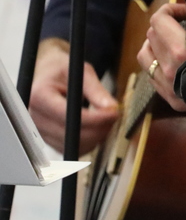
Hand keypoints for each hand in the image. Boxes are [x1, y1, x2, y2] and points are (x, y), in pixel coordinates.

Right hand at [29, 38, 118, 153]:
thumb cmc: (63, 70)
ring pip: (77, 145)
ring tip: (107, 118)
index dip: (96, 118)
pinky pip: (76, 149)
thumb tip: (112, 108)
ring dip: (98, 135)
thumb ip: (96, 90)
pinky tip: (97, 127)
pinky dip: (91, 141)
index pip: (69, 116)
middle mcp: (35, 117)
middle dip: (101, 127)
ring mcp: (41, 131)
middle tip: (115, 114)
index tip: (114, 112)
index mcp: (39, 96)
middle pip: (74, 135)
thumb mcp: (81, 72)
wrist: (47, 75)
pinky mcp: (50, 141)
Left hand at [138, 2, 185, 116]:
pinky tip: (177, 61)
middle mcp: (172, 71)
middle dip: (167, 26)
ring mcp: (171, 88)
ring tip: (174, 42)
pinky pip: (154, 77)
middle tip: (185, 26)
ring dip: (158, 45)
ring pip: (147, 57)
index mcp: (182, 50)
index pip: (158, 20)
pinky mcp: (175, 100)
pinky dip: (161, 65)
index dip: (172, 10)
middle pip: (152, 36)